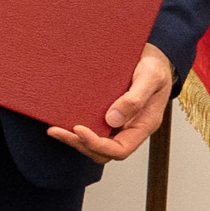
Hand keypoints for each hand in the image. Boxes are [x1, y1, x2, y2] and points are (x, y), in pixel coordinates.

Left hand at [49, 44, 173, 161]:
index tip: (78, 129)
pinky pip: (93, 129)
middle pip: (104, 152)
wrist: (152, 58)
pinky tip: (61, 119)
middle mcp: (130, 128)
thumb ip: (134, 99)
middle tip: (56, 131)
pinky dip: (76, 129)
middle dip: (79, 144)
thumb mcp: (150, 77)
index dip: (97, 144)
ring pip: (96, 144)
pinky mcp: (108, 115)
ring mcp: (120, 124)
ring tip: (54, 129)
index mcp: (143, 125)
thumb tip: (112, 120)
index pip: (120, 149)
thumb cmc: (155, 67)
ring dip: (74, 139)